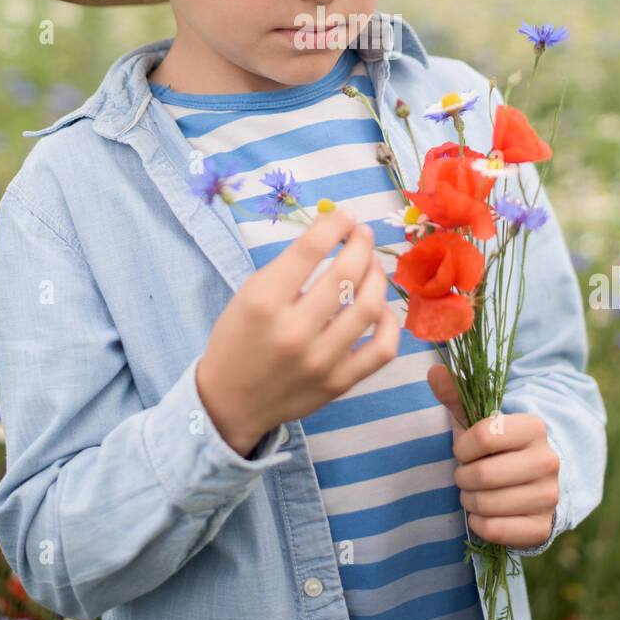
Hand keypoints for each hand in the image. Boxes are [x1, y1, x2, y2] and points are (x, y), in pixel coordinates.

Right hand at [196, 209, 400, 456]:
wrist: (230, 402)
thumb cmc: (239, 339)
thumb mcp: (249, 294)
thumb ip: (290, 266)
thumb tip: (335, 232)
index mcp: (263, 301)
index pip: (310, 248)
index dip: (335, 224)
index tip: (345, 216)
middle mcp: (293, 331)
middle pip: (345, 274)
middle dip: (361, 244)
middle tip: (363, 235)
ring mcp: (320, 361)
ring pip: (370, 307)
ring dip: (377, 277)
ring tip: (372, 266)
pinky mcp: (338, 383)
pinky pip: (382, 349)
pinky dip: (389, 323)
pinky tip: (380, 309)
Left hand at [427, 363, 559, 548]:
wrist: (531, 484)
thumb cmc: (496, 448)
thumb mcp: (477, 421)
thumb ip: (456, 394)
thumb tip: (433, 370)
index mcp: (534, 427)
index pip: (483, 436)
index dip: (462, 447)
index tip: (464, 451)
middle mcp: (548, 460)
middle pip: (482, 474)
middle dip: (462, 476)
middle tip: (466, 475)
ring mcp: (549, 496)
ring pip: (486, 504)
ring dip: (469, 500)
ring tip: (474, 492)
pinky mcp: (542, 527)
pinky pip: (495, 530)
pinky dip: (479, 523)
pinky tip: (484, 513)